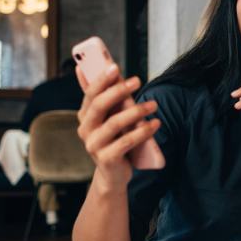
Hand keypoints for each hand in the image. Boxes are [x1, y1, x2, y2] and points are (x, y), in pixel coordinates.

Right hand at [76, 65, 159, 190]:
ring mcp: (94, 145)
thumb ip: (108, 97)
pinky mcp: (106, 159)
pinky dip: (143, 132)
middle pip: (99, 105)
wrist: (113, 174)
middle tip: (137, 80)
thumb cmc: (114, 140)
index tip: (115, 67)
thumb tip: (102, 66)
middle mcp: (85, 129)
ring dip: (136, 111)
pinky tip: (155, 124)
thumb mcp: (110, 118)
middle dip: (118, 91)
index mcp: (85, 116)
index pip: (90, 94)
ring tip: (154, 105)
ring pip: (114, 123)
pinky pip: (126, 142)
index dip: (101, 79)